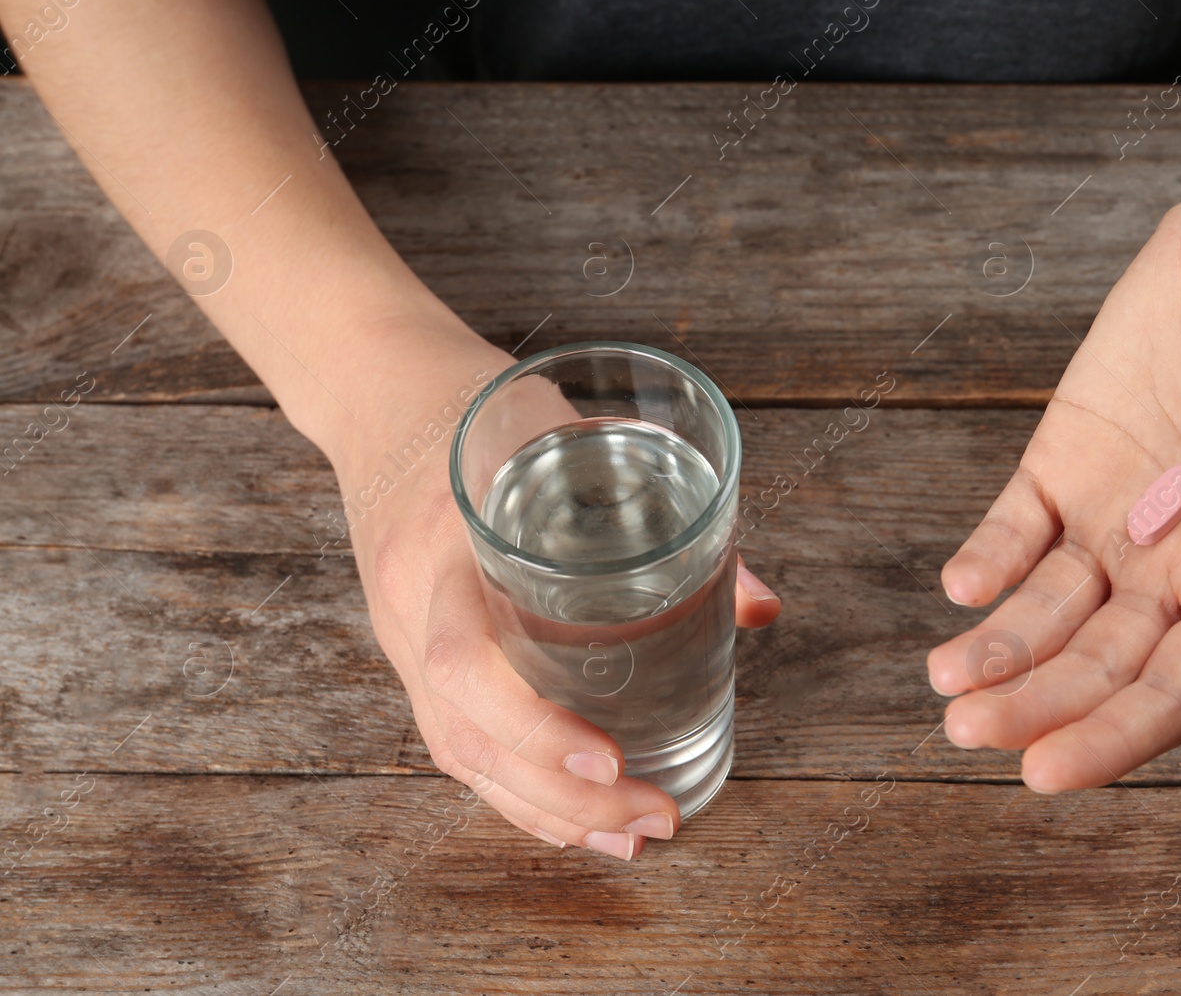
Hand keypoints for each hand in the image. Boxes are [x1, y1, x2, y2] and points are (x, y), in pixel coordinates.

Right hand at [329, 328, 780, 857]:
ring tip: (631, 839)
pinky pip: (453, 739)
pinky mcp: (410, 653)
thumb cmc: (481, 404)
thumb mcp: (569, 431)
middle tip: (655, 817)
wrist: (374, 388)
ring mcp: (399, 635)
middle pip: (466, 735)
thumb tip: (760, 606)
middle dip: (562, 797)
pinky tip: (572, 819)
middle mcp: (408, 605)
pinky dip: (515, 789)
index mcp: (441, 544)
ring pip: (459, 754)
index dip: (533, 724)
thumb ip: (662, 505)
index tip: (611, 759)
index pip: (464, 660)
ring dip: (545, 812)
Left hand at [926, 147, 1180, 790]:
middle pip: (1095, 664)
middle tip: (967, 732)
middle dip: (1034, 704)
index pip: (1171, 692)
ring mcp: (1112, 519)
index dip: (1112, 738)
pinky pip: (1016, 528)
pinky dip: (987, 561)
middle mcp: (1173, 569)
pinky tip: (963, 589)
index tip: (1046, 772)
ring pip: (1045, 611)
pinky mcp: (1062, 463)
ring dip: (996, 650)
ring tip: (946, 680)